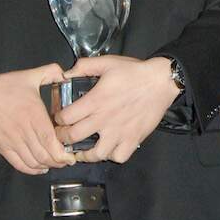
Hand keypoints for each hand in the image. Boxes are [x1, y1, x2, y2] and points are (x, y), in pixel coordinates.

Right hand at [0, 64, 74, 174]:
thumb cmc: (3, 86)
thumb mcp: (30, 75)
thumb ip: (51, 72)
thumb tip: (67, 74)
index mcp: (34, 115)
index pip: (50, 141)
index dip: (62, 153)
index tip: (71, 155)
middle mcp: (24, 131)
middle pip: (44, 155)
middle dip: (58, 162)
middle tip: (66, 161)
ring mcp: (12, 141)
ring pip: (32, 161)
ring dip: (46, 166)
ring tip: (55, 164)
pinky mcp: (2, 147)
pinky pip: (18, 164)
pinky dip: (30, 169)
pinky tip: (39, 168)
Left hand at [56, 55, 179, 163]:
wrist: (161, 81)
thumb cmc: (134, 72)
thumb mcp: (108, 62)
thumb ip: (84, 66)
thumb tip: (65, 73)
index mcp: (95, 101)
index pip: (65, 118)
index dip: (58, 119)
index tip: (60, 118)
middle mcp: (104, 119)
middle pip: (73, 138)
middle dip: (64, 138)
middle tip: (65, 135)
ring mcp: (119, 132)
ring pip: (96, 154)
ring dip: (86, 153)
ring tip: (84, 149)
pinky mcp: (133, 139)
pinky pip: (119, 157)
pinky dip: (113, 155)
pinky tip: (110, 148)